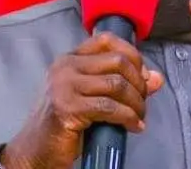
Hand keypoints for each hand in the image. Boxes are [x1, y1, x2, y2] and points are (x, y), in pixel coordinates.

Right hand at [1, 33, 163, 168]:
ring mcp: (64, 86)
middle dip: (139, 83)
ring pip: (117, 84)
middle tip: (143, 101)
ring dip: (136, 103)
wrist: (35, 150)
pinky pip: (110, 107)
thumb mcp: (93, 97)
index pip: (106, 40)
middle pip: (117, 61)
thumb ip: (122, 84)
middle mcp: (65, 67)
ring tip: (139, 116)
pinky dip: (129, 117)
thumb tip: (156, 78)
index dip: (132, 54)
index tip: (143, 75)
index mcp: (69, 59)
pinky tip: (134, 126)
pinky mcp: (68, 108)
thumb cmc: (64, 124)